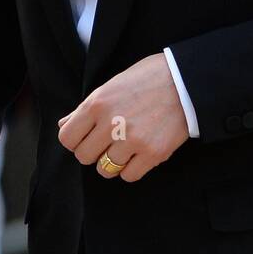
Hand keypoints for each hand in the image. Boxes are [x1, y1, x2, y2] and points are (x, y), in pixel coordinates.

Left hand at [57, 53, 188, 181]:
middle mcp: (111, 123)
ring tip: (126, 147)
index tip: (88, 136)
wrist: (188, 80)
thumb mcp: (113, 84)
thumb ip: (87, 107)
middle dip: (94, 151)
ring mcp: (132, 140)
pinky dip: (132, 168)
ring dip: (114, 161)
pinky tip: (140, 153)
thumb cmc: (150, 78)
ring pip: (105, 169)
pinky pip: (129, 175)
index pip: (67, 138)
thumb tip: (64, 125)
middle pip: (84, 156)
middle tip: (108, 142)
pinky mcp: (153, 153)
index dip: (76, 139)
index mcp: (97, 103)